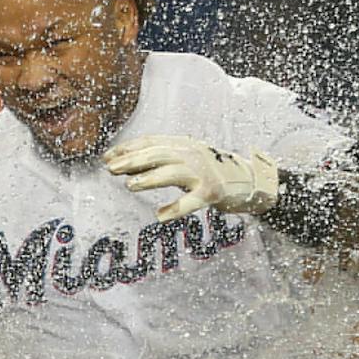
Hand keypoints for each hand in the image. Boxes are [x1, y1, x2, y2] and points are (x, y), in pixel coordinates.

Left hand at [104, 135, 278, 222]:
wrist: (250, 180)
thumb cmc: (212, 173)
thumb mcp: (186, 161)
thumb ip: (160, 162)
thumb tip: (125, 167)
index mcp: (184, 144)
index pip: (151, 142)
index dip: (128, 148)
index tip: (108, 157)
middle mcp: (193, 154)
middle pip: (158, 154)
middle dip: (133, 161)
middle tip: (112, 169)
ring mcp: (203, 172)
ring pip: (172, 173)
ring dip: (149, 178)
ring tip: (130, 185)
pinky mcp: (213, 192)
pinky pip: (191, 201)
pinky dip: (176, 209)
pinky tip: (160, 216)